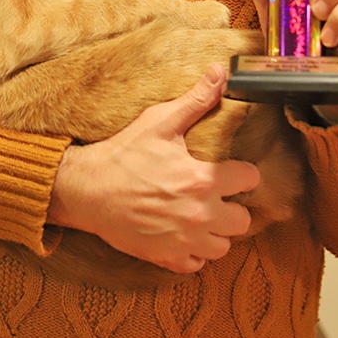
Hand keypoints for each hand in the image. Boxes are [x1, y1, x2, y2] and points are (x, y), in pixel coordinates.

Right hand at [47, 66, 260, 273]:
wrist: (87, 190)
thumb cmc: (124, 155)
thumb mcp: (160, 122)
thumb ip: (195, 100)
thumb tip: (219, 72)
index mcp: (202, 180)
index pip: (250, 180)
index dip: (242, 172)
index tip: (231, 170)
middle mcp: (199, 214)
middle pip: (242, 220)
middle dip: (233, 206)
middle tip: (216, 195)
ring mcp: (183, 239)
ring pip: (222, 247)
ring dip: (216, 232)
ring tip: (201, 216)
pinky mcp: (166, 257)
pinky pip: (196, 264)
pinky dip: (193, 252)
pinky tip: (183, 234)